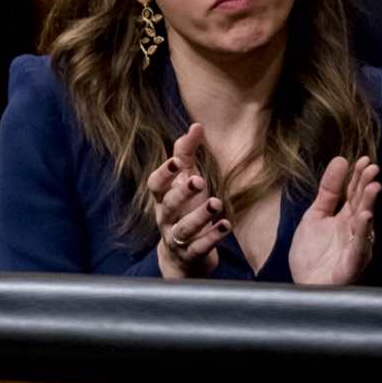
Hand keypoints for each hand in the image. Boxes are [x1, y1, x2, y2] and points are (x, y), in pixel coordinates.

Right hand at [147, 123, 231, 277]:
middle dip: (182, 193)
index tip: (176, 162)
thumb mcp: (185, 180)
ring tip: (216, 204)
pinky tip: (226, 226)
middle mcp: (165, 217)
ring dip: (199, 216)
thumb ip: (187, 153)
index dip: (164, 174)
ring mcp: (176, 238)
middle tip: (198, 180)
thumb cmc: (184, 208)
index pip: (155, 185)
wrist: (182, 256)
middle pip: (170, 205)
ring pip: (184, 228)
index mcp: (162, 198)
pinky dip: (212, 237)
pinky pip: (199, 247)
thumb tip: (197, 125)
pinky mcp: (191, 255)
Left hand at [289, 155, 381, 284]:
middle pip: (361, 204)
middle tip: (372, 167)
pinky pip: (359, 247)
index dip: (358, 177)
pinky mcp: (351, 264)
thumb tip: (340, 160)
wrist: (305, 287)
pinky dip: (362, 233)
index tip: (363, 159)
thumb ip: (327, 191)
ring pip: (365, 223)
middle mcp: (353, 231)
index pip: (353, 194)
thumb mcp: (315, 215)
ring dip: (369, 205)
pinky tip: (364, 217)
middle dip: (366, 185)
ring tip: (373, 186)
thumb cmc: (312, 255)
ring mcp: (354, 247)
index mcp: (344, 219)